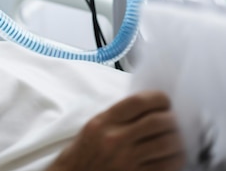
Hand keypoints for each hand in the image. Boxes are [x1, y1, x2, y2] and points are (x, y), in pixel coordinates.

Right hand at [47, 91, 184, 170]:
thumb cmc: (84, 152)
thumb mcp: (95, 126)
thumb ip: (119, 115)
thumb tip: (149, 106)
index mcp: (104, 122)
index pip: (138, 102)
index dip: (158, 98)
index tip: (164, 101)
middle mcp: (115, 139)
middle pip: (157, 122)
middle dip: (173, 119)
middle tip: (175, 119)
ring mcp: (127, 160)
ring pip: (166, 144)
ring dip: (178, 139)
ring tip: (177, 137)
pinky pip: (166, 166)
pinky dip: (175, 159)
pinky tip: (173, 155)